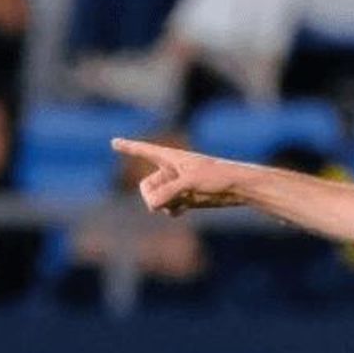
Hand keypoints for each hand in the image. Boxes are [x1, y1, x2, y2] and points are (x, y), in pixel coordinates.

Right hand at [111, 137, 248, 215]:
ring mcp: (177, 185)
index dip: (128, 147)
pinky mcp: (186, 198)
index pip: (144, 151)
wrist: (239, 188)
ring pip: (156, 199)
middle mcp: (171, 170)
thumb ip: (169, 192)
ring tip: (177, 205)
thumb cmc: (217, 177)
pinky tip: (180, 211)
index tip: (114, 142)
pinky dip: (170, 210)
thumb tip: (152, 205)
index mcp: (171, 158)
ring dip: (162, 205)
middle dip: (151, 196)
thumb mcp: (190, 183)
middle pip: (146, 185)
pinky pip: (168, 207)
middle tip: (158, 204)